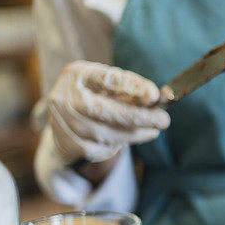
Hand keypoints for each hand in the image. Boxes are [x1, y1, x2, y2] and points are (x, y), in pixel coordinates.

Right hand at [46, 61, 169, 163]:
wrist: (60, 122)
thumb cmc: (92, 97)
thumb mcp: (106, 85)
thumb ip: (129, 88)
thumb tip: (156, 98)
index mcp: (78, 76)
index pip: (107, 80)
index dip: (132, 87)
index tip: (154, 95)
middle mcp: (67, 98)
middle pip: (108, 111)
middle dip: (141, 117)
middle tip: (164, 120)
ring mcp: (66, 124)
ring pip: (111, 134)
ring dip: (137, 133)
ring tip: (152, 129)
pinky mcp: (70, 146)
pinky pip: (105, 149)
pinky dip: (119, 144)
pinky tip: (121, 137)